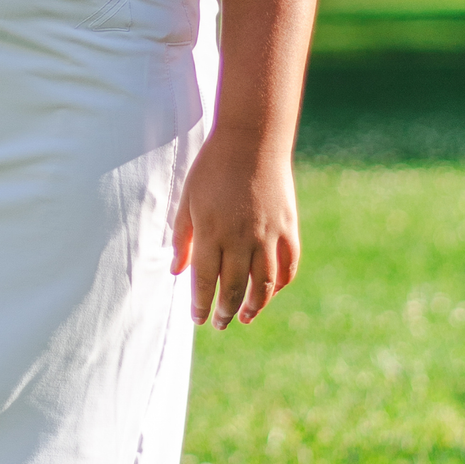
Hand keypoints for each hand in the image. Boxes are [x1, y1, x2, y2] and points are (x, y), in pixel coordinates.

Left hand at [170, 132, 298, 328]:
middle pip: (234, 289)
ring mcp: (267, 235)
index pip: (205, 281)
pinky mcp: (288, 227)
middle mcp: (240, 239)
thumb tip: (175, 272)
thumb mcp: (188, 201)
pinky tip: (271, 292)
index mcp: (211, 233)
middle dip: (225, 311)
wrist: (253, 140)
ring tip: (245, 317)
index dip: (201, 305)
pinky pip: (288, 265)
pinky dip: (280, 283)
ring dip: (255, 306)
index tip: (198, 319)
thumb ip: (182, 238)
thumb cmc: (213, 168)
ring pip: (264, 284)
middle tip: (219, 323)